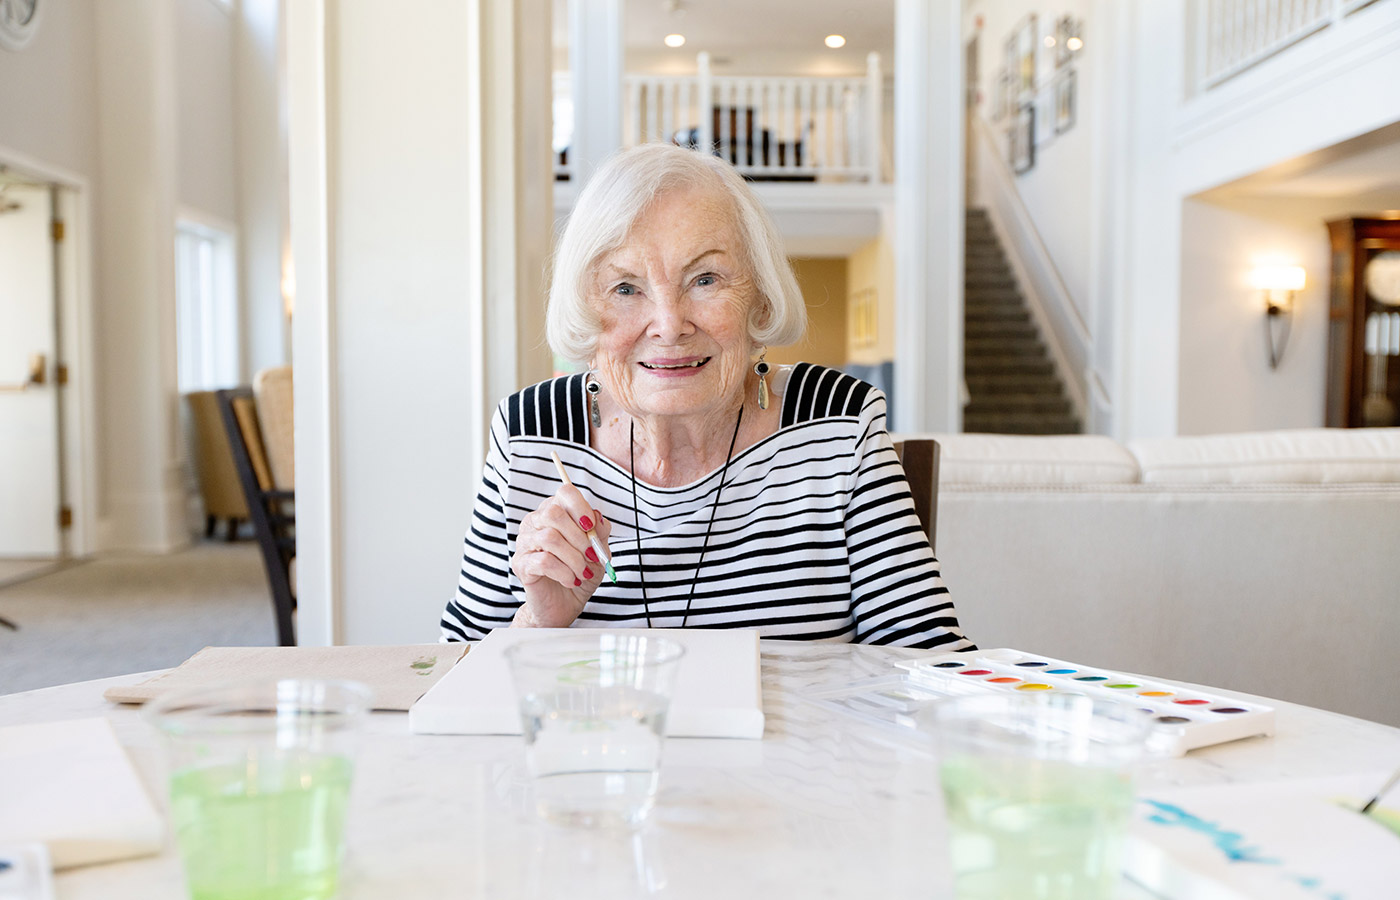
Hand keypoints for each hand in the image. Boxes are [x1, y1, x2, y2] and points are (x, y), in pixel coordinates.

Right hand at [510, 483, 611, 627]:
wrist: (565, 604)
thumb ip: (600, 532)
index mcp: (554, 512)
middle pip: (553, 513)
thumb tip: (598, 516)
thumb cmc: (579, 572)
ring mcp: (525, 543)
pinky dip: (564, 572)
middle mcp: (535, 523)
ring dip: (574, 558)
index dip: (581, 507)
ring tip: (583, 573)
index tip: (592, 526)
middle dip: (579, 537)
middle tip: (591, 555)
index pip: (564, 493)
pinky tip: (571, 580)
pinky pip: (544, 561)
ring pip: (550, 538)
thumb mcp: (598, 551)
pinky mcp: (521, 564)